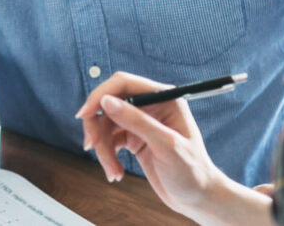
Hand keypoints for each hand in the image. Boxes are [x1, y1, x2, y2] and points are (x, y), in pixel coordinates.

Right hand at [75, 72, 229, 219]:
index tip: (85, 114)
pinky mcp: (134, 139)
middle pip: (109, 104)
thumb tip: (107, 102)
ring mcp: (142, 123)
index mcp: (165, 99)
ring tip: (113, 172)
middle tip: (92, 145)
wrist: (198, 198)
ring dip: (103, 149)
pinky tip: (115, 173)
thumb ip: (136, 121)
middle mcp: (152, 107)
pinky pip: (110, 141)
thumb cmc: (192, 172)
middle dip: (98, 126)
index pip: (124, 84)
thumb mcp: (165, 145)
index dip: (100, 96)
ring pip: (106, 126)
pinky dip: (107, 157)